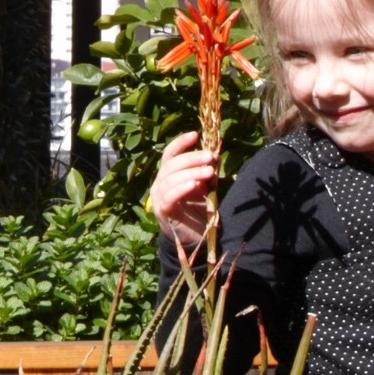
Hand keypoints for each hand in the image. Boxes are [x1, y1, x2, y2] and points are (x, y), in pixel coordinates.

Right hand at [150, 130, 217, 254]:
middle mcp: (160, 183)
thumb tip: (214, 156)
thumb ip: (205, 173)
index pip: (170, 154)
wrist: (194, 240)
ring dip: (191, 172)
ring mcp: (159, 197)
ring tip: (209, 171)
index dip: (180, 143)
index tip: (195, 135)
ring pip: (171, 178)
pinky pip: (170, 196)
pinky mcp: (162, 211)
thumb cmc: (197, 211)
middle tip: (210, 157)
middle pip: (171, 164)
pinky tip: (194, 185)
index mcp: (168, 175)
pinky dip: (182, 188)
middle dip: (192, 158)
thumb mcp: (203, 188)